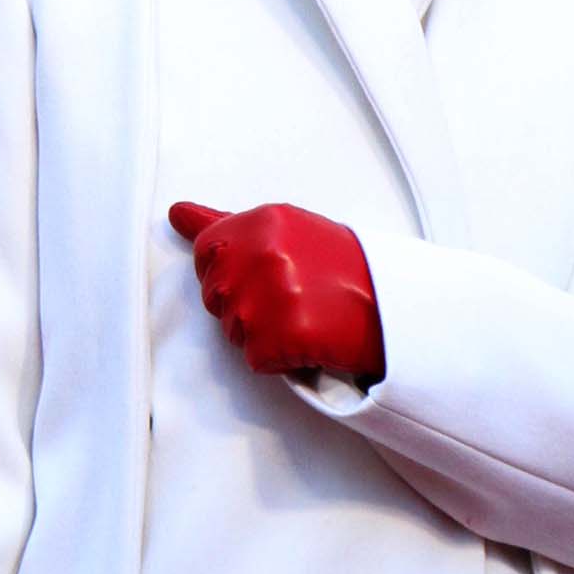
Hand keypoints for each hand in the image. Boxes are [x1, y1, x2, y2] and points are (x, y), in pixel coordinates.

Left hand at [169, 200, 384, 382]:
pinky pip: (257, 359)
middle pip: (215, 296)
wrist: (396, 308)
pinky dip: (280, 360)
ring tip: (304, 318)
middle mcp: (264, 253)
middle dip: (244, 306)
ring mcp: (273, 295)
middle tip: (290, 300)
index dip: (227, 273)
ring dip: (263, 335)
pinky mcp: (284, 335)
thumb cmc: (345, 270)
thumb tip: (177, 213)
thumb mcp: (288, 232)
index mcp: (264, 221)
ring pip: (232, 331)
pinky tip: (310, 341)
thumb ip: (229, 226)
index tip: (258, 278)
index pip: (207, 251)